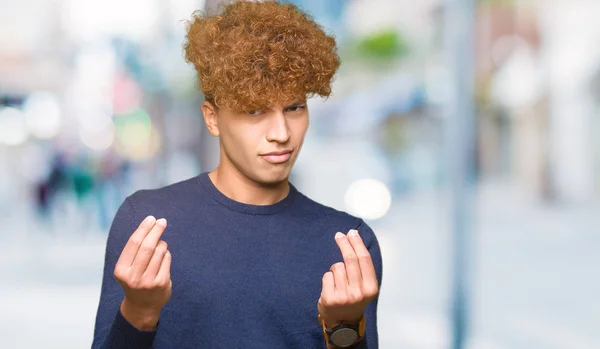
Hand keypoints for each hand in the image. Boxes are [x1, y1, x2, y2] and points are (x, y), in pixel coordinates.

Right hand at [113, 215, 171, 329]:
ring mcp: (149, 281)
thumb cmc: (135, 279)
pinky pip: (167, 259)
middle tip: (162, 221)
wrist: (142, 306)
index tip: (151, 219)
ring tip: (160, 246)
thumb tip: (150, 224)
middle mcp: (133, 276)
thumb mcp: (128, 267)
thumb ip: (135, 249)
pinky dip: (166, 254)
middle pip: (148, 246)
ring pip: (159, 251)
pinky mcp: (162, 283)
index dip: (143, 229)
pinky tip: (163, 257)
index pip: (133, 243)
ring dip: (162, 244)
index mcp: (121, 270)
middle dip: (156, 231)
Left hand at [318, 229, 378, 327]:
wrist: (343, 323)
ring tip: (338, 281)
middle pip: (350, 259)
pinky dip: (328, 278)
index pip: (364, 260)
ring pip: (337, 267)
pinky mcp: (330, 299)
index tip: (352, 233)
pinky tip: (331, 288)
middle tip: (339, 235)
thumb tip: (354, 237)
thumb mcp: (365, 287)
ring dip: (336, 269)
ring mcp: (344, 296)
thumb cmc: (354, 299)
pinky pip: (327, 276)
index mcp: (371, 288)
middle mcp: (359, 293)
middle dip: (344, 244)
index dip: (357, 243)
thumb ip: (362, 267)